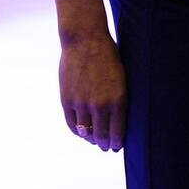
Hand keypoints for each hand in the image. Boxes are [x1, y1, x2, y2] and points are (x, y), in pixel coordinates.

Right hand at [59, 34, 126, 151]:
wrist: (85, 40)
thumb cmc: (109, 56)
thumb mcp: (122, 77)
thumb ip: (119, 99)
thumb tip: (118, 119)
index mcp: (118, 99)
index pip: (117, 132)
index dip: (117, 142)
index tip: (117, 146)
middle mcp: (100, 105)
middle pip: (101, 136)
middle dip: (104, 144)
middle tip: (106, 147)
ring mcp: (81, 103)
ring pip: (85, 133)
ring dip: (90, 140)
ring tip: (94, 141)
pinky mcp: (66, 100)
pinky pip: (71, 124)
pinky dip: (77, 132)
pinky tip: (82, 132)